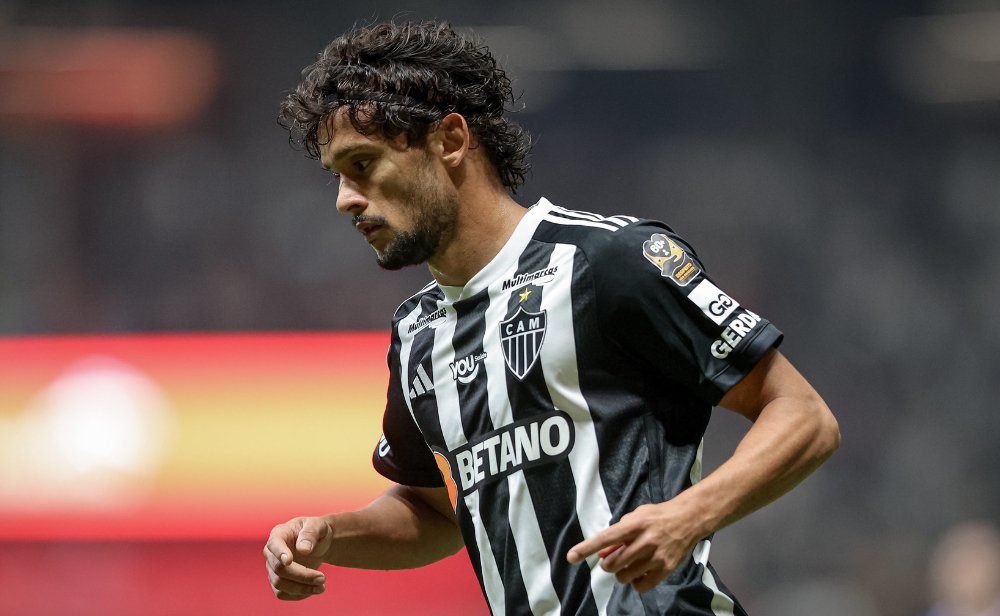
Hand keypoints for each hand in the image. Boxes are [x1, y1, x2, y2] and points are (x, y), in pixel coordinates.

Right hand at [263, 516, 333, 599]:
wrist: (319, 543)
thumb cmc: (317, 531)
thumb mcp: (318, 526)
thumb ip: (311, 534)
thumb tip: (303, 550)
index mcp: (279, 533)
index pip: (274, 544)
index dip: (280, 553)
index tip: (289, 561)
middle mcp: (271, 552)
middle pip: (279, 569)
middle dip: (301, 576)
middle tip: (323, 578)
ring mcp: (272, 568)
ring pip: (279, 584)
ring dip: (301, 589)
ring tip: (322, 587)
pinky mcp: (277, 581)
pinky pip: (282, 593)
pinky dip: (298, 595)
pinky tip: (313, 589)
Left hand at [566, 503, 699, 593]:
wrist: (688, 519)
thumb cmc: (657, 516)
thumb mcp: (635, 517)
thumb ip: (617, 534)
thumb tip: (601, 554)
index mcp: (635, 524)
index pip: (606, 538)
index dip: (587, 548)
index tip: (571, 557)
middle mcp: (645, 541)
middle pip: (613, 564)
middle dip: (607, 564)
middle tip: (613, 559)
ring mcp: (656, 557)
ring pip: (624, 577)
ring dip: (621, 573)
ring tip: (629, 564)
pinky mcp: (666, 569)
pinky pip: (640, 586)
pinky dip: (635, 582)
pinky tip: (640, 572)